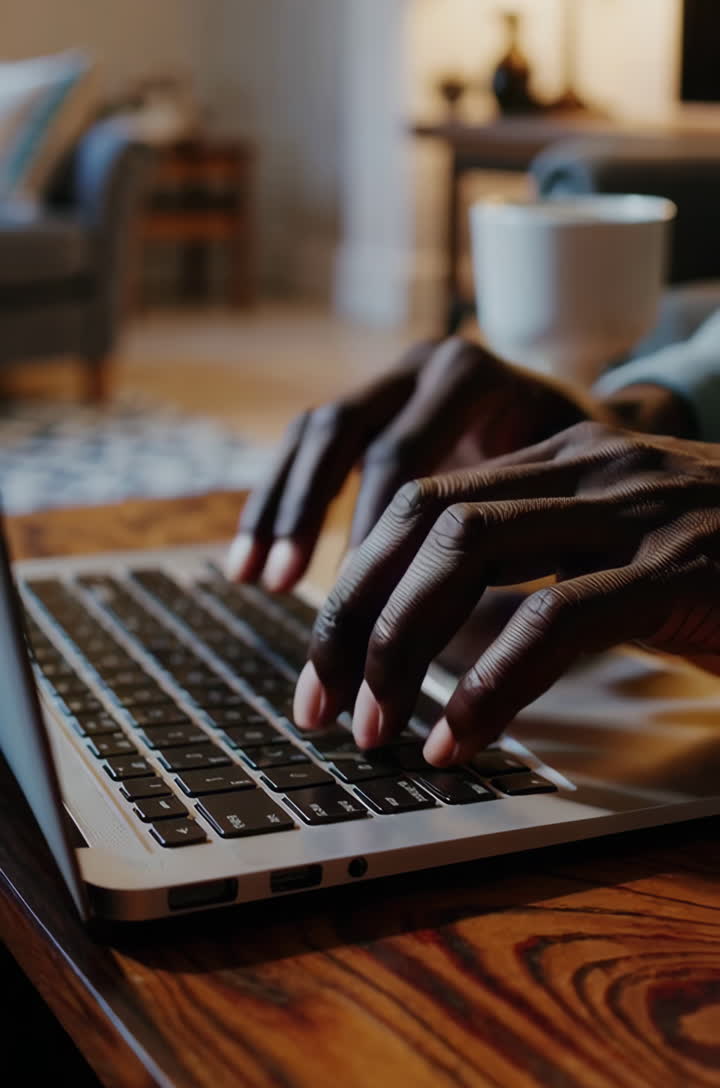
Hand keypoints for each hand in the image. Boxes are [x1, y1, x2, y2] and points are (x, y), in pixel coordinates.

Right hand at [227, 336, 592, 590]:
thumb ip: (504, 552)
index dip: (371, 536)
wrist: (592, 428)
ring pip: (314, 434)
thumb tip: (450, 649)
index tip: (357, 607)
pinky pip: (307, 447)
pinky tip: (252, 562)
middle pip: (345, 433)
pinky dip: (278, 502)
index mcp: (475, 380)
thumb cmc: (583, 482)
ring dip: (279, 507)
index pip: (403, 458)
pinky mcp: (371, 405)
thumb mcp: (561, 504)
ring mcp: (393, 379)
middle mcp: (425, 367)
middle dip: (306, 516)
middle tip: (283, 586)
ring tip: (255, 578)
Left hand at [293, 422, 719, 764]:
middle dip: (350, 614)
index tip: (321, 663)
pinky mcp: (682, 571)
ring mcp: (634, 513)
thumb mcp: (620, 548)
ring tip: (374, 730)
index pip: (418, 500)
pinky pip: (556, 620)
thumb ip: (540, 565)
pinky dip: (492, 687)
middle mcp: (586, 468)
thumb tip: (433, 638)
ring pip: (470, 553)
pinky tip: (459, 743)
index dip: (351, 578)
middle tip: (319, 706)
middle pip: (422, 520)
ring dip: (401, 646)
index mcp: (561, 459)